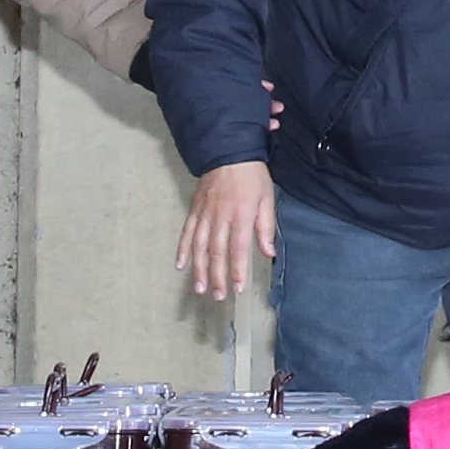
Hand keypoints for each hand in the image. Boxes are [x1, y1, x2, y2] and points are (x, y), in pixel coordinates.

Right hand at [181, 159, 280, 297]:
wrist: (228, 152)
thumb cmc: (252, 176)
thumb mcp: (267, 198)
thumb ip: (266, 226)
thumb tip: (269, 252)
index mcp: (242, 214)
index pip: (239, 248)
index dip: (238, 270)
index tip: (238, 288)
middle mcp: (221, 216)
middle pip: (217, 251)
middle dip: (217, 276)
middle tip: (218, 296)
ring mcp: (205, 214)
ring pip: (200, 246)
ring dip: (199, 269)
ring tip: (200, 288)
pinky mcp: (195, 210)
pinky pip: (187, 232)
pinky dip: (182, 250)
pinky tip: (180, 265)